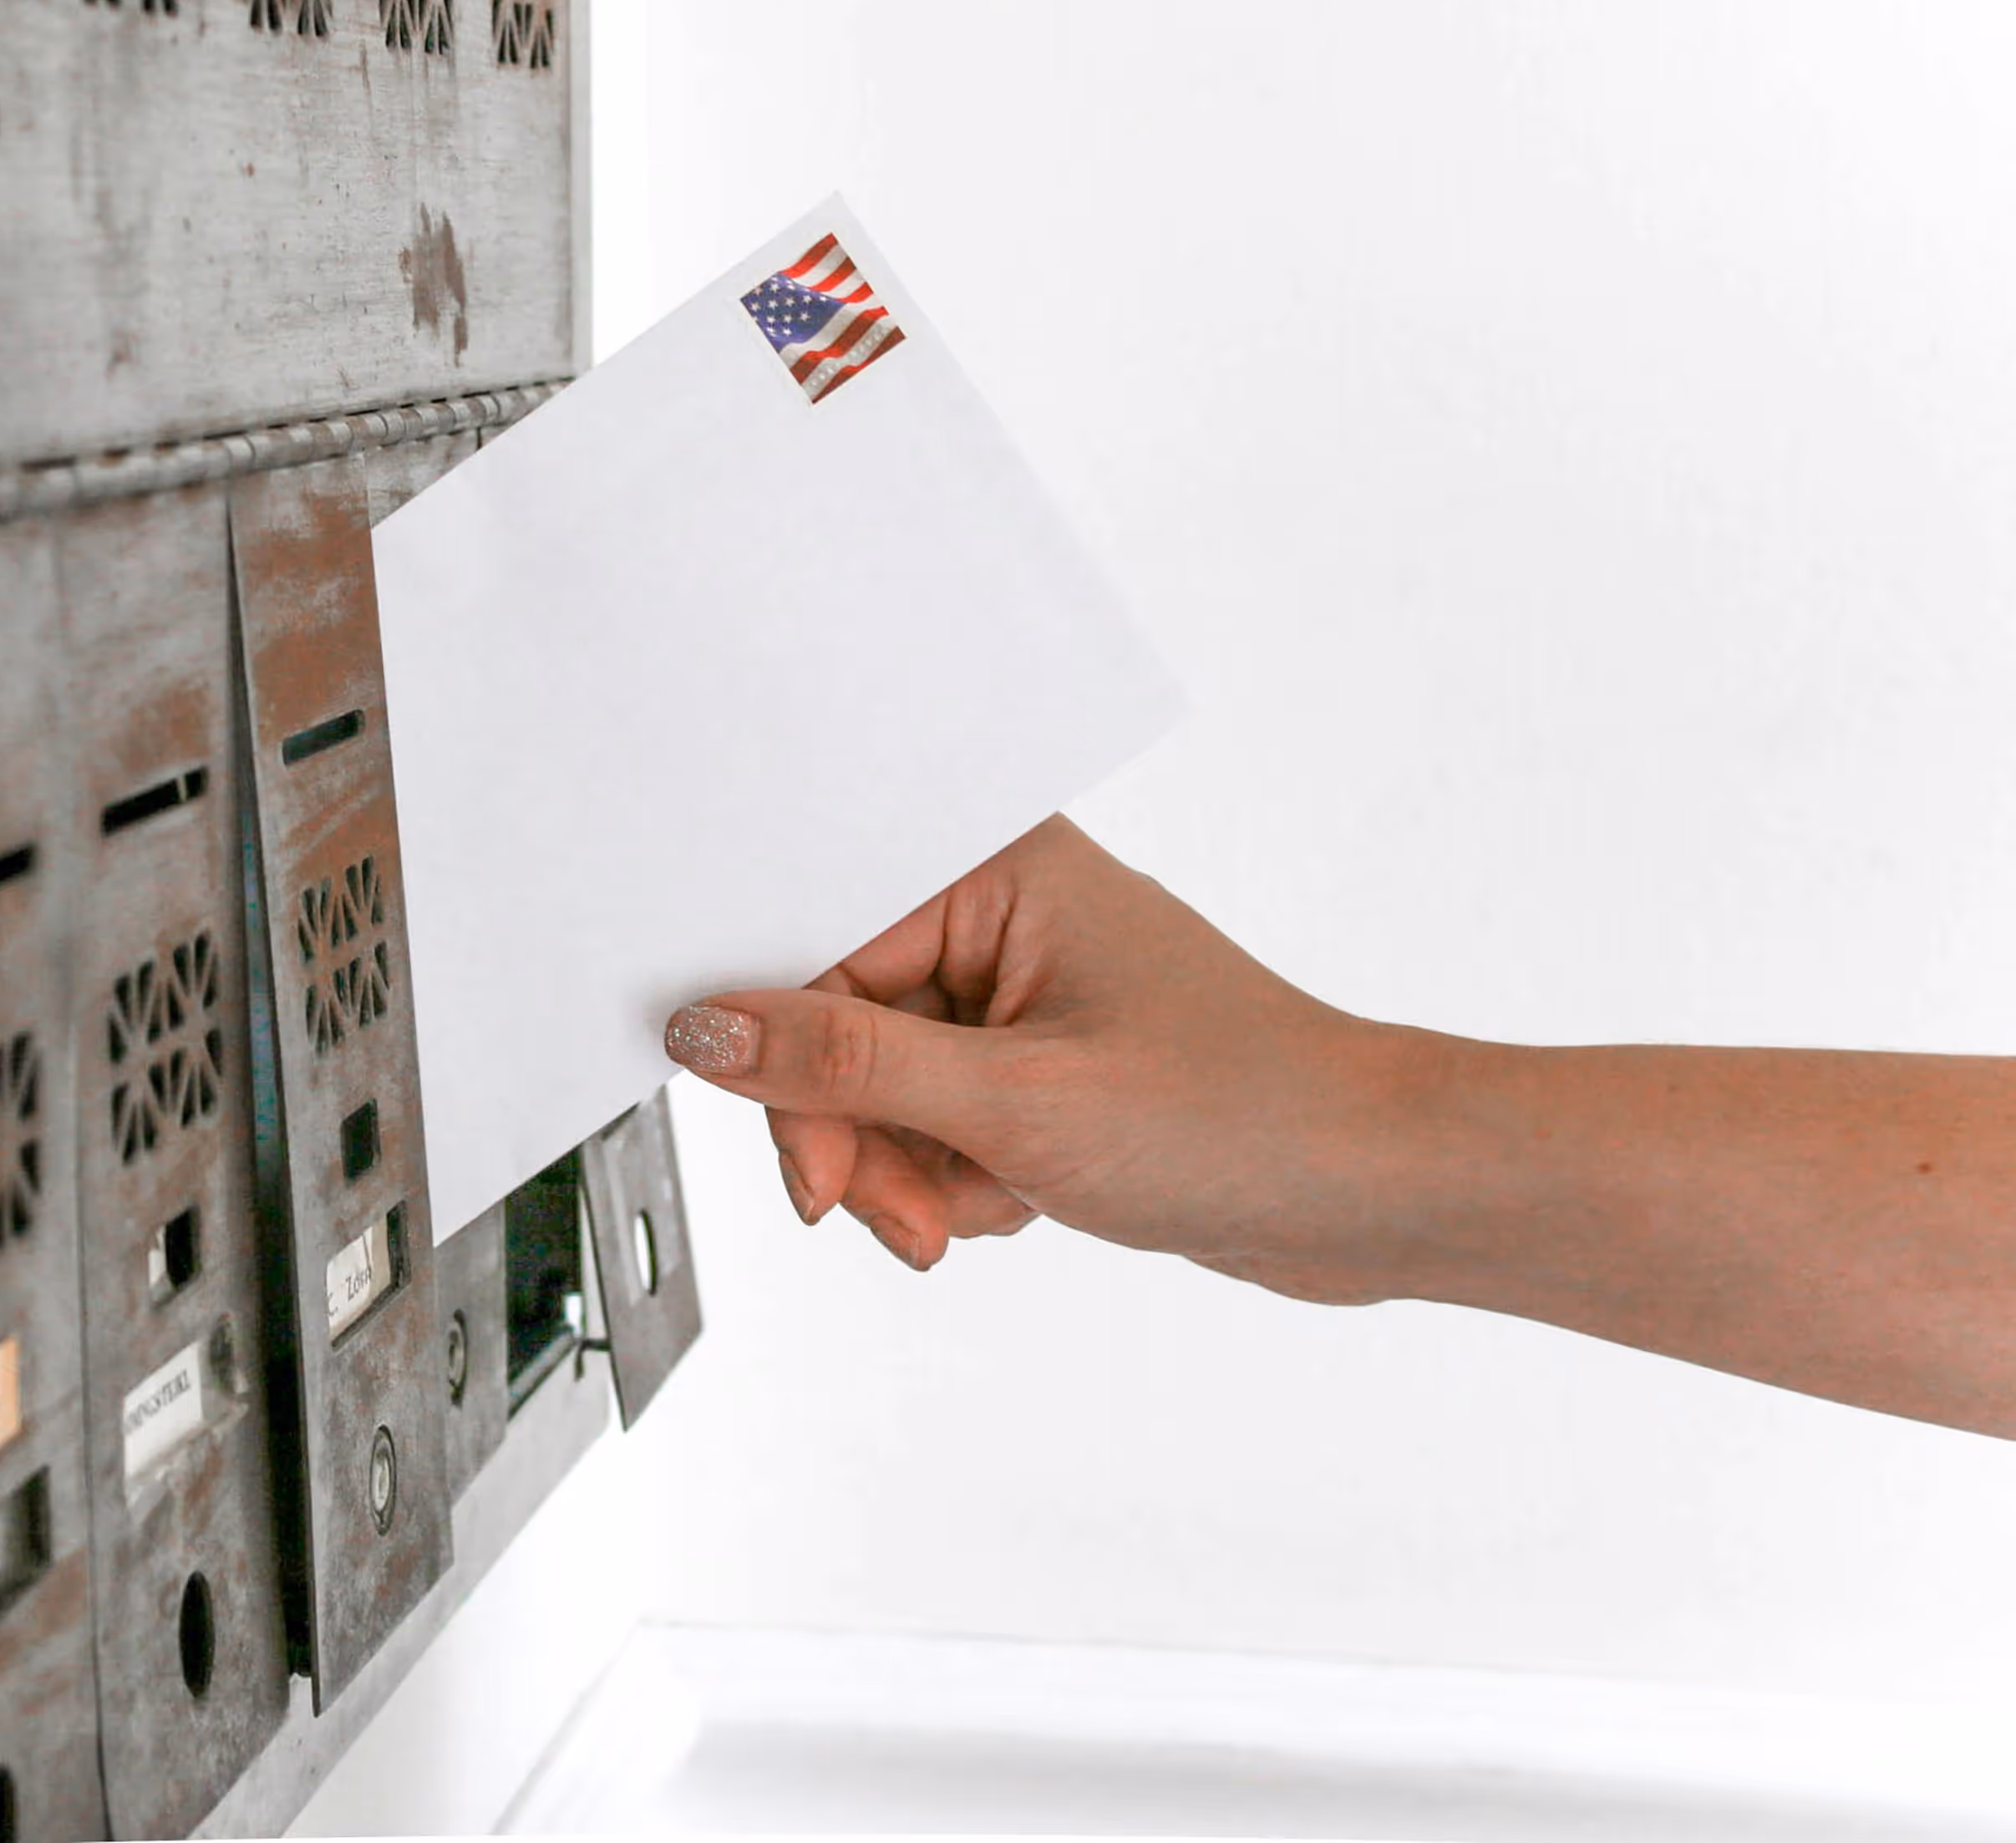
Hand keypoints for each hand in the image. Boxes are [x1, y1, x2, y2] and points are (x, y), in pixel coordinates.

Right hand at [662, 815, 1437, 1299]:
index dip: (793, 1066)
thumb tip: (708, 1031)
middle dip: (862, 1137)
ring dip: (909, 1171)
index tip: (813, 1164)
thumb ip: (843, 1066)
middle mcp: (1000, 912)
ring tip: (974, 1216)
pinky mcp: (1036, 1059)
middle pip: (837, 1027)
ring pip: (879, 1087)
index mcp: (995, 868)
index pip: (815, 952)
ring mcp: (1019, 989)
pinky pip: (932, 1118)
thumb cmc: (1243, 1114)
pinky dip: (955, 1178)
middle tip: (900, 1213)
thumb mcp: (1014, 1103)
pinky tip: (1017, 1201)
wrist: (1374, 1191)